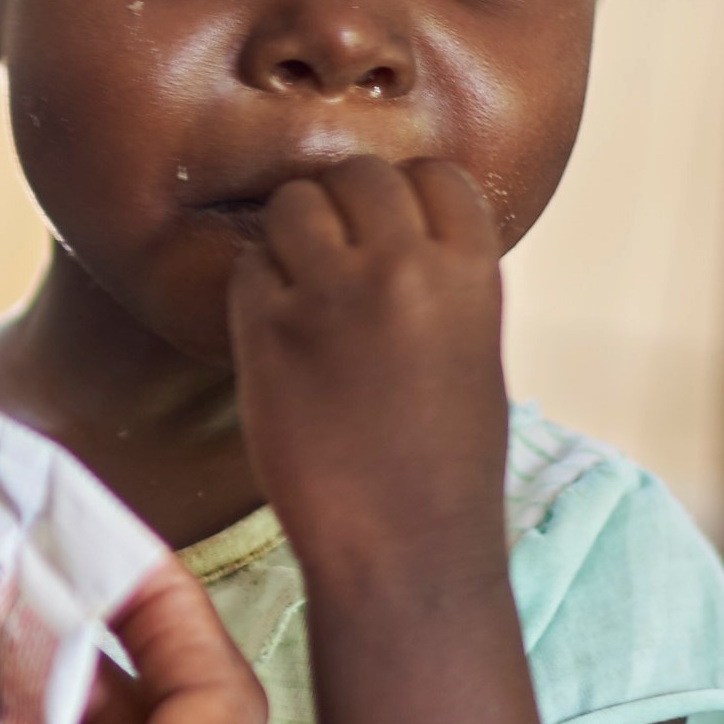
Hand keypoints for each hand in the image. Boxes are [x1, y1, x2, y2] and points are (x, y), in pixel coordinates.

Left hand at [230, 152, 511, 583]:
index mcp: (471, 272)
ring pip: (294, 203)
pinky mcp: (268, 329)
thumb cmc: (445, 465)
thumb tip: (399, 232)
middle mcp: (403, 268)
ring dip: (291, 236)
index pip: (434, 174)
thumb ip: (443, 281)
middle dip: (343, 207)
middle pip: (358, 175)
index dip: (407, 198)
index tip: (393, 234)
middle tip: (336, 260)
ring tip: (301, 291)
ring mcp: (332, 294)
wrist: (403, 548)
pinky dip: (256, 288)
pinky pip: (249, 264)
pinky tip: (275, 332)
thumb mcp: (474, 352)